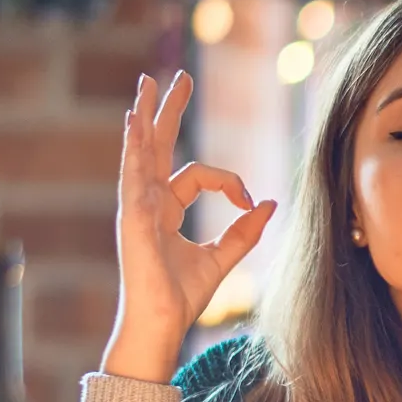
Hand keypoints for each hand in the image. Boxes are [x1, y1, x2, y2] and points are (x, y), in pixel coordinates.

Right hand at [102, 71, 276, 382]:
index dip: (229, 182)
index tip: (248, 200)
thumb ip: (245, 231)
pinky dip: (133, 147)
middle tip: (176, 78)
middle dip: (167, 111)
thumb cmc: (182, 296)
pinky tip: (133, 122)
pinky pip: (132, 175)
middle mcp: (147, 203)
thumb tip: (268, 202)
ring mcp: (136, 208)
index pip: (197, 175)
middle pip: (157, 146)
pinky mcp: (133, 218)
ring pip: (140, 152)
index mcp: (165, 210)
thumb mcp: (223, 258)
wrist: (161, 323)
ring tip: (145, 86)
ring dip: (144, 117)